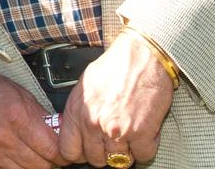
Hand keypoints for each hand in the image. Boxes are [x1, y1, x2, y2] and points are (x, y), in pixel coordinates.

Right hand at [0, 56, 65, 168]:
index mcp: (17, 117)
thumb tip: (63, 137)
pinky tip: (14, 157)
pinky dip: (13, 168)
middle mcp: (2, 137)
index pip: (52, 150)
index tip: (63, 152)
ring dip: (31, 165)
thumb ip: (43, 119)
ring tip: (30, 153)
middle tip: (47, 152)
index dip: (62, 153)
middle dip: (49, 160)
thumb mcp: (23, 96)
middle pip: (40, 165)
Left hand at [58, 32, 172, 165]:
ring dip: (126, 151)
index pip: (69, 151)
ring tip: (129, 133)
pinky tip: (144, 132)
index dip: (80, 152)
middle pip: (96, 159)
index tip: (87, 148)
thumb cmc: (115, 66)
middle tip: (113, 139)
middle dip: (105, 152)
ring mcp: (117, 131)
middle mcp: (94, 124)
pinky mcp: (141, 133)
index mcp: (76, 112)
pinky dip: (146, 148)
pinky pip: (143, 156)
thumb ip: (78, 112)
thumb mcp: (84, 87)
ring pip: (119, 161)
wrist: (143, 56)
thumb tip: (76, 130)